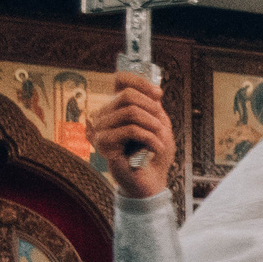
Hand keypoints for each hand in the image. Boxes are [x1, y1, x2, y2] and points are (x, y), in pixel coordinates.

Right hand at [91, 71, 175, 198]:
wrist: (152, 181)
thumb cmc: (154, 153)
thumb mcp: (158, 124)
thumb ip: (153, 106)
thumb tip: (155, 90)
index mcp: (115, 107)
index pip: (120, 80)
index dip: (140, 82)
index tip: (159, 95)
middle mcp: (103, 115)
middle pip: (127, 95)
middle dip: (151, 108)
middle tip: (161, 125)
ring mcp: (100, 129)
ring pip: (130, 112)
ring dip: (153, 125)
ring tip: (160, 139)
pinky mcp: (103, 144)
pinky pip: (130, 130)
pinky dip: (150, 138)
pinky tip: (156, 148)